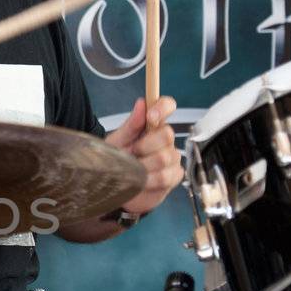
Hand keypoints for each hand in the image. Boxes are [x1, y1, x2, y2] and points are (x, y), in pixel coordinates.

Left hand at [104, 96, 183, 216]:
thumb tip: (141, 103)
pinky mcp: (174, 176)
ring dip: (143, 166)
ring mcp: (172, 158)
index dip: (162, 108)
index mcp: (152, 125)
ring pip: (164, 157)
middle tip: (131, 154)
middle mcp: (165, 139)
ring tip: (132, 170)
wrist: (116, 188)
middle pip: (167, 134)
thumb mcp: (117, 142)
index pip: (167, 106)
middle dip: (144, 146)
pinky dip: (149, 180)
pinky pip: (166, 176)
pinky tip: (141, 181)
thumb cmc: (117, 161)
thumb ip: (130, 125)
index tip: (150, 116)